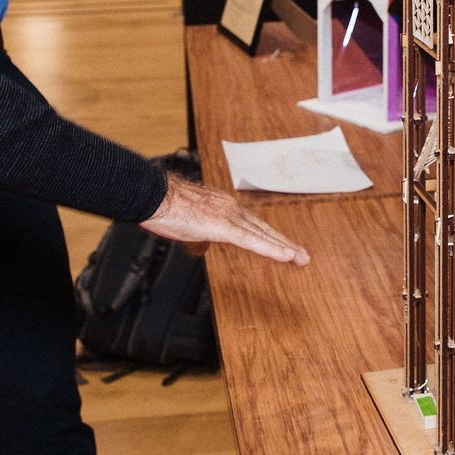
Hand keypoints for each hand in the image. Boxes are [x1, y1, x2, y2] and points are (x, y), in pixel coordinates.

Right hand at [140, 172, 310, 265]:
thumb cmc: (165, 208)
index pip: (253, 226)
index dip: (270, 238)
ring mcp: (228, 216)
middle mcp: (231, 209)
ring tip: (300, 259)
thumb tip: (202, 247)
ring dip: (284, 248)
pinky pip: (251, 240)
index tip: (284, 248)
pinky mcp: (222, 225)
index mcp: (224, 208)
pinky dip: (270, 249)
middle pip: (263, 230)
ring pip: (262, 235)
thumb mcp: (187, 225)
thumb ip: (200, 235)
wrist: (152, 195)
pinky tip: (285, 256)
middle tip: (302, 256)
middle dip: (284, 244)